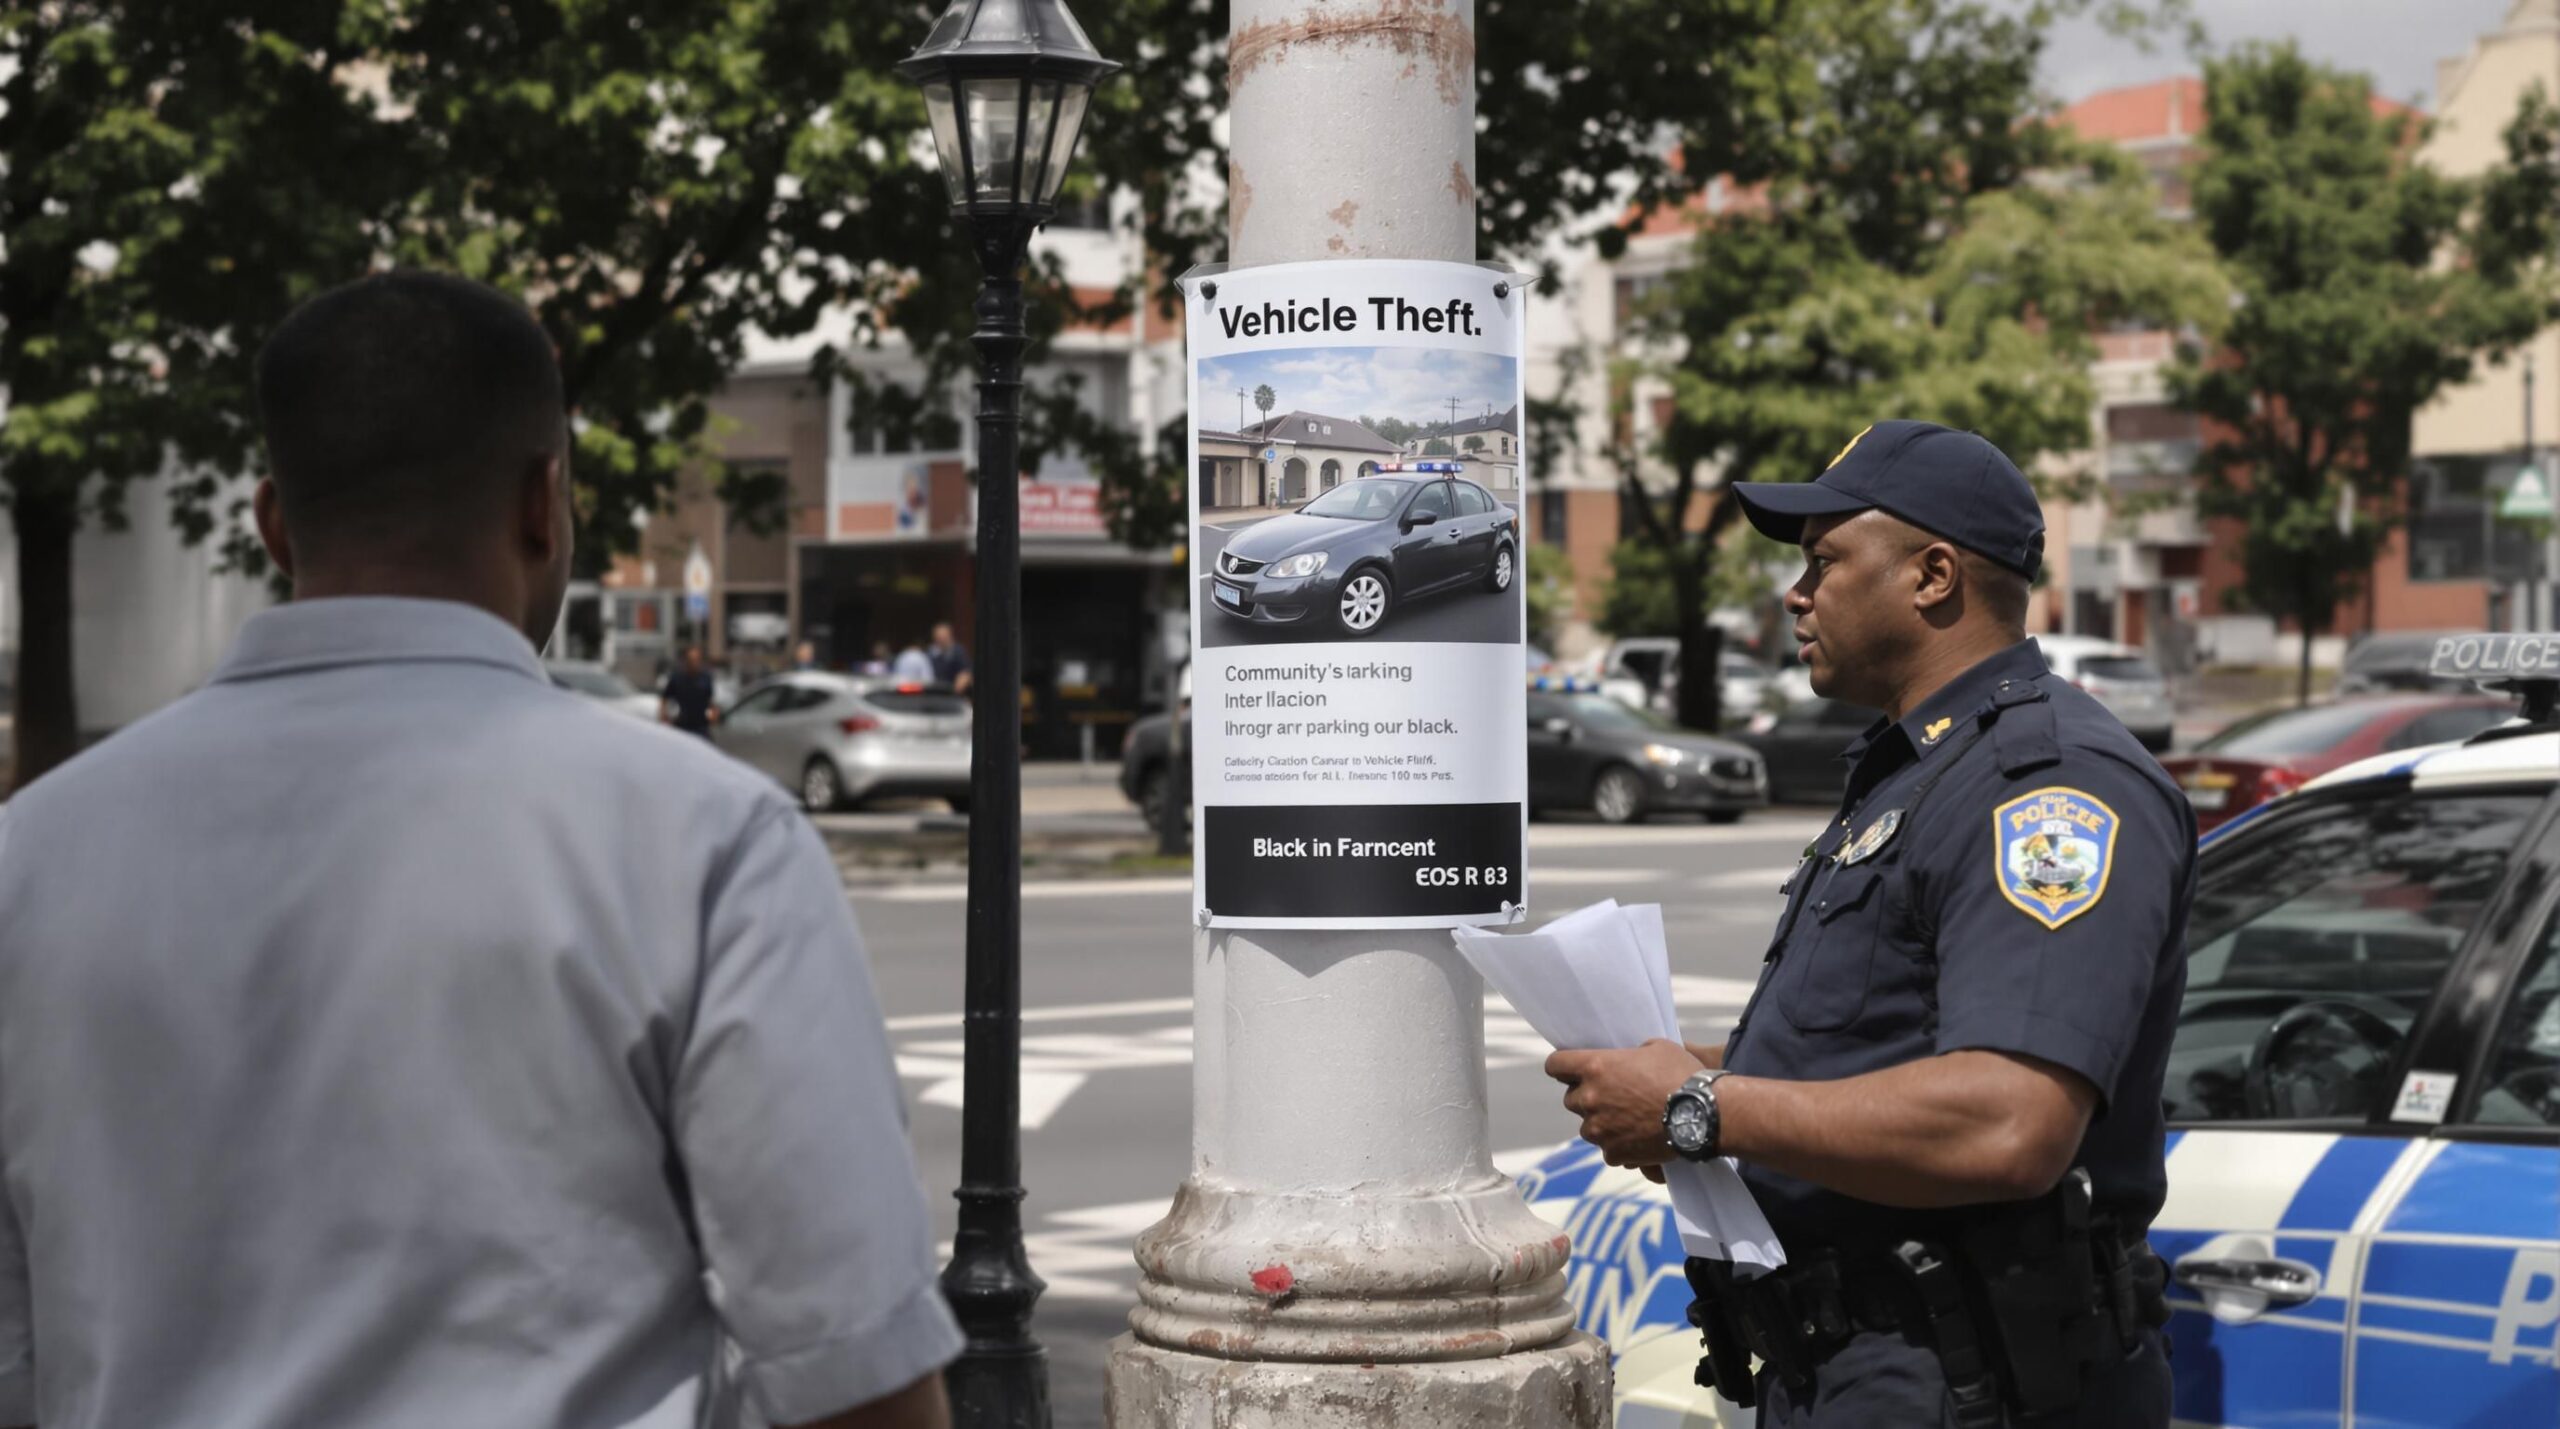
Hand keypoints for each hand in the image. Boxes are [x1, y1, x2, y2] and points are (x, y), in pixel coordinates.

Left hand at [1544, 1039, 1703, 1168]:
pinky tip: (1638, 1137)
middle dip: (1587, 1096)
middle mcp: (1590, 1098)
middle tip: (1613, 1095)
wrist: (1704, 1114)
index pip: (1555, 1065)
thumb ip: (1630, 1053)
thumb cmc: (1682, 1074)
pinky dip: (1618, 1145)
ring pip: (1588, 1126)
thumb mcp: (1656, 1047)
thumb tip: (1627, 1059)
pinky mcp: (1613, 1152)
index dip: (1562, 1066)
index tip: (1569, 1069)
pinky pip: (1607, 1149)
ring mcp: (1599, 1129)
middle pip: (1571, 1098)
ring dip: (1601, 1122)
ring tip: (1629, 1119)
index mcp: (1595, 1067)